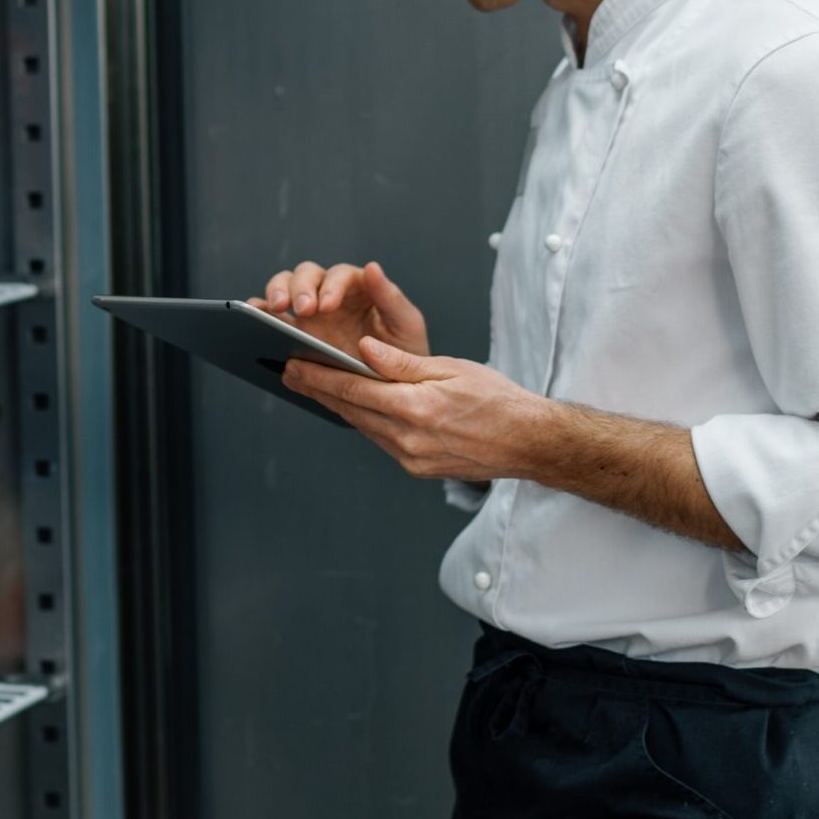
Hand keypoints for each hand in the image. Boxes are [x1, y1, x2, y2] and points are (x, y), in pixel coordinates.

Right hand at [249, 260, 428, 359]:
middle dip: (300, 288)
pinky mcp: (295, 331)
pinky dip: (259, 314)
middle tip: (301, 310)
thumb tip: (373, 266)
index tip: (327, 305)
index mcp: (358, 287)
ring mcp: (309, 312)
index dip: (331, 287)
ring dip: (276, 294)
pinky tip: (254, 325)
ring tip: (274, 312)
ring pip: (285, 288)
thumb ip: (390, 297)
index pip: (340, 275)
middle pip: (306, 275)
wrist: (394, 384)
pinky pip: (271, 316)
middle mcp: (330, 293)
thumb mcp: (406, 324)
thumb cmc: (403, 350)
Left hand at [283, 336, 550, 482]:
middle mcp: (408, 438)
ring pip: (363, 426)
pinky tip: (353, 408)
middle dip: (318, 390)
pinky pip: (381, 439)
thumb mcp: (451, 369)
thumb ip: (403, 363)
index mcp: (416, 408)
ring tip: (314, 387)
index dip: (319, 377)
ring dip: (337, 407)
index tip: (293, 365)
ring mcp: (411, 458)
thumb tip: (364, 350)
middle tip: (290, 373)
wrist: (528, 442)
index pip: (354, 390)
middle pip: (351, 411)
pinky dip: (364, 421)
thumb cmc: (497, 399)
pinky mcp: (417, 467)